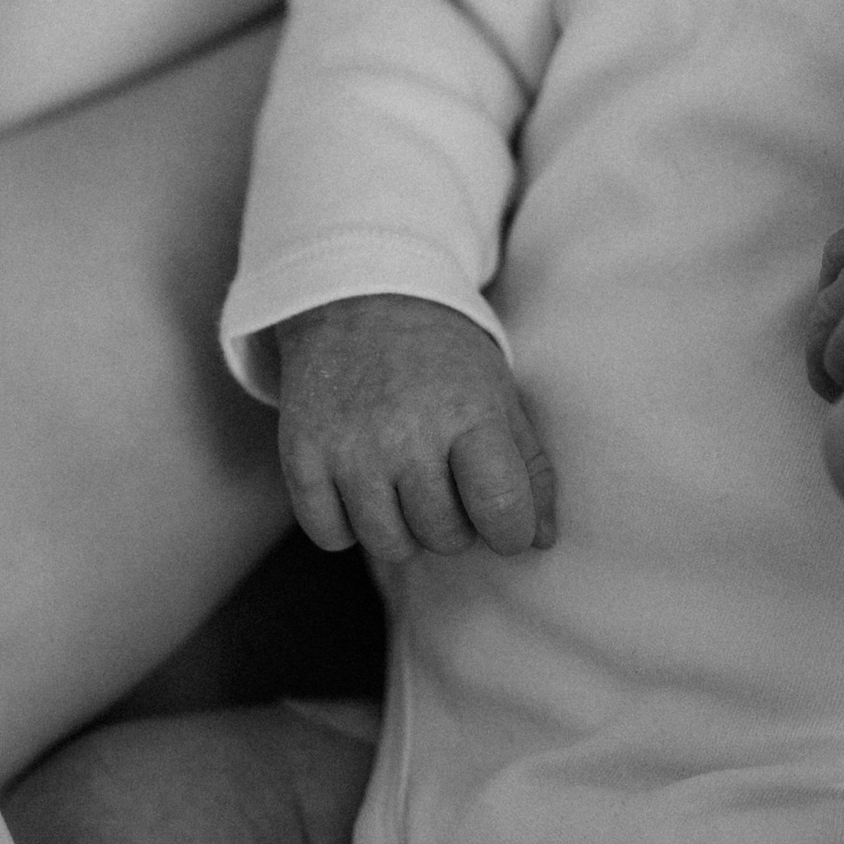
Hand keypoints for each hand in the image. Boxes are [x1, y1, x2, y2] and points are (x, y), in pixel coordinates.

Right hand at [274, 293, 556, 557]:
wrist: (358, 299)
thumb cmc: (442, 356)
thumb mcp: (498, 393)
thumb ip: (528, 466)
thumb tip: (541, 540)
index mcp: (469, 414)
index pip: (501, 510)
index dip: (511, 531)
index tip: (503, 520)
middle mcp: (407, 434)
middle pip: (445, 536)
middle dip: (455, 523)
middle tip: (445, 481)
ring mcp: (349, 448)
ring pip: (390, 545)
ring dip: (404, 528)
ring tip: (404, 486)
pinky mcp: (302, 456)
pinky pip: (331, 536)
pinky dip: (347, 525)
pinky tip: (359, 487)